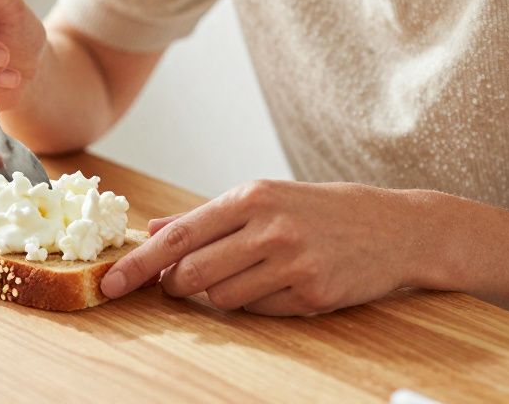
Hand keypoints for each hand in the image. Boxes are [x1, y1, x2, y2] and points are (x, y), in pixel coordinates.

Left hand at [101, 180, 436, 314]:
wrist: (397, 227)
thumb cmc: (322, 210)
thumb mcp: (264, 198)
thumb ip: (206, 216)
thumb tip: (155, 228)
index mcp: (251, 197)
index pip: (179, 237)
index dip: (139, 264)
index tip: (110, 283)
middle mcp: (270, 228)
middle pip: (192, 274)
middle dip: (176, 285)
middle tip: (178, 283)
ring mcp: (293, 263)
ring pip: (223, 298)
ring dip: (221, 294)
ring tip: (248, 273)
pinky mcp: (313, 295)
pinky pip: (260, 312)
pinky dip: (259, 303)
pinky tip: (281, 283)